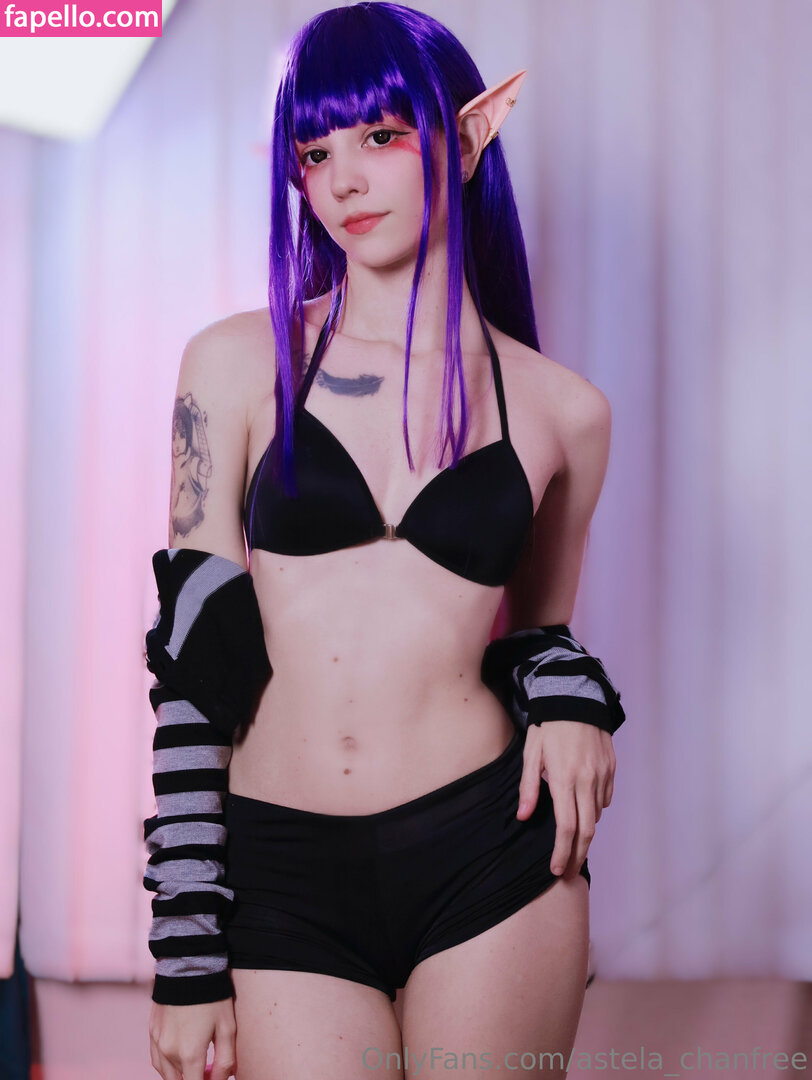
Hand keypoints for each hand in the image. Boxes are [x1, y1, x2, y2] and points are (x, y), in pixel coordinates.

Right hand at [149, 998, 235, 1079]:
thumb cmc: (213, 997)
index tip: (213, 1076)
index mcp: (189, 1054)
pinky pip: (157, 1059)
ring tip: (196, 1064)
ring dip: (180, 1074)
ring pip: (167, 1074)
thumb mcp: (228, 1028)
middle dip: (194, 1078)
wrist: (189, 966)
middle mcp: (169, 1052)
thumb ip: (225, 1060)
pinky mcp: (152, 1031)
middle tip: (208, 1069)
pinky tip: (179, 1057)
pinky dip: (167, 1065)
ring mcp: (157, 1042)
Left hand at [515, 721, 614, 878]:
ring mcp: (602, 775)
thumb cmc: (549, 726)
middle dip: (577, 854)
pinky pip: (605, 798)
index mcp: (564, 779)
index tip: (556, 869)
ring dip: (585, 832)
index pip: (566, 827)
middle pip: (586, 830)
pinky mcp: (611, 768)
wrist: (576, 698)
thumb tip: (524, 817)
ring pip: (597, 815)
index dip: (561, 852)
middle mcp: (587, 780)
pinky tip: (584, 809)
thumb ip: (528, 787)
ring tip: (572, 841)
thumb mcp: (531, 753)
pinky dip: (595, 809)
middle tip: (568, 870)